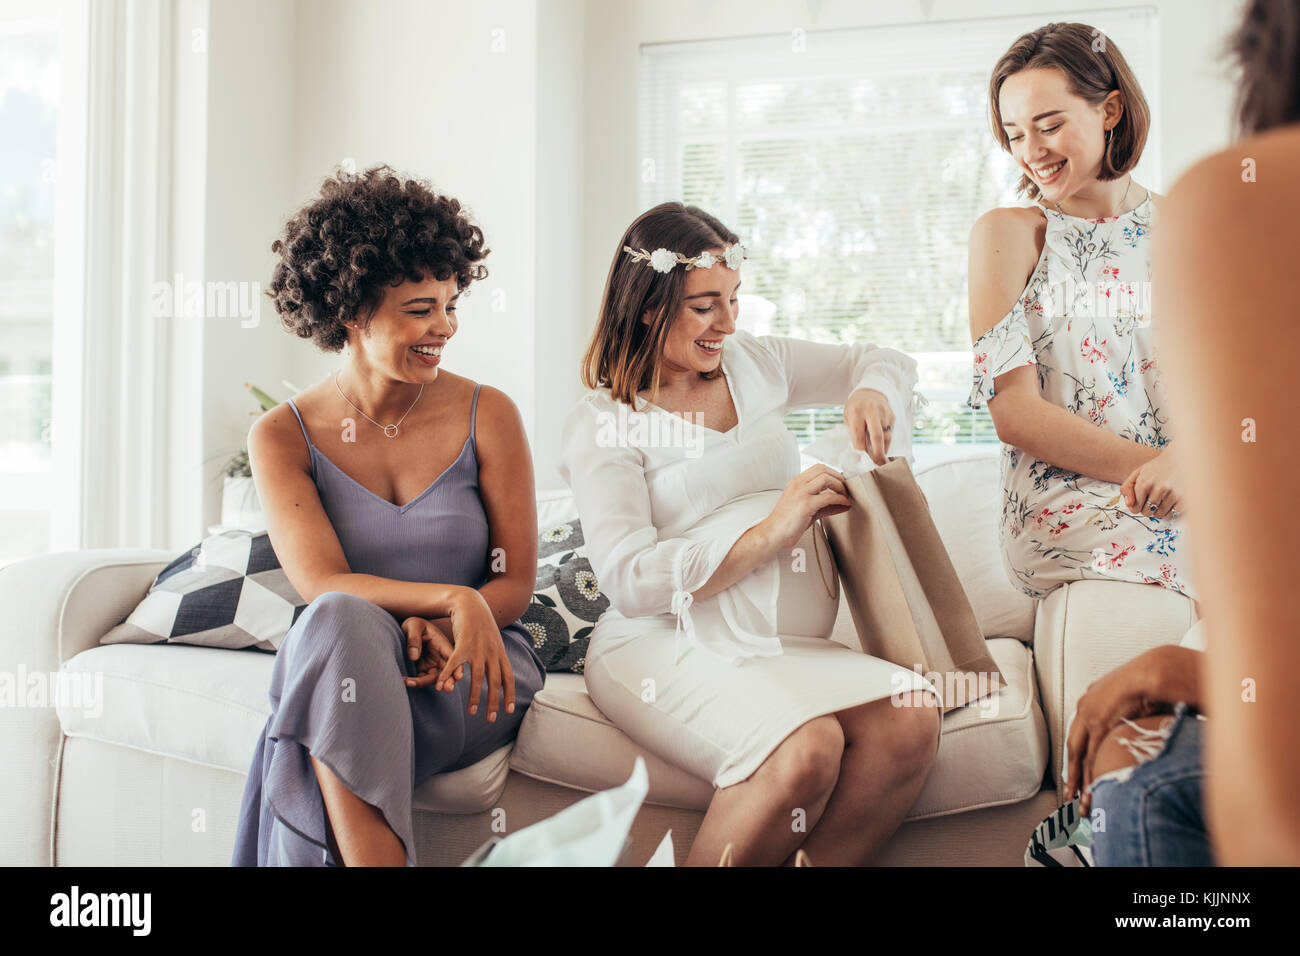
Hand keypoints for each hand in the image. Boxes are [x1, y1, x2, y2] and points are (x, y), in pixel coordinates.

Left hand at [401, 616, 461, 691]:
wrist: (407, 628)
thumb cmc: (413, 624)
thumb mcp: (413, 626)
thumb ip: (413, 639)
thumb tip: (414, 657)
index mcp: (442, 644)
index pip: (453, 657)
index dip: (457, 667)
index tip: (457, 677)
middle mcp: (440, 656)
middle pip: (448, 671)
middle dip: (449, 681)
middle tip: (446, 689)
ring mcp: (433, 664)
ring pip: (435, 678)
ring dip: (424, 683)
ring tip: (409, 683)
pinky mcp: (424, 669)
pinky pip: (422, 679)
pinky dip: (414, 682)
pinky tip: (404, 680)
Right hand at [437, 589, 516, 721]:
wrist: (470, 603)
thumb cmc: (480, 623)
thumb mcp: (493, 640)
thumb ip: (495, 656)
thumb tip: (498, 670)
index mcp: (500, 653)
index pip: (508, 678)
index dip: (509, 695)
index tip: (508, 711)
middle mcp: (492, 652)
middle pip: (495, 682)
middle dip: (493, 702)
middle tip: (490, 719)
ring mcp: (478, 648)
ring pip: (478, 678)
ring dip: (474, 696)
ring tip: (471, 712)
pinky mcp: (463, 644)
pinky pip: (455, 664)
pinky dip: (449, 676)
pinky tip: (442, 687)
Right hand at [760, 464, 852, 551]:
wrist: (773, 533)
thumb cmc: (787, 523)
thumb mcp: (807, 509)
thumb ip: (824, 505)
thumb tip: (842, 504)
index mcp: (796, 482)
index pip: (818, 468)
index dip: (833, 473)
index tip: (841, 482)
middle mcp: (798, 484)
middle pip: (824, 469)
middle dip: (839, 477)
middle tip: (846, 488)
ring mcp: (801, 493)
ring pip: (827, 478)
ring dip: (840, 486)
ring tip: (846, 496)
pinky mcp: (806, 504)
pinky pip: (828, 496)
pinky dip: (840, 499)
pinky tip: (844, 504)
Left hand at [845, 388, 894, 466]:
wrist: (870, 391)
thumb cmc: (856, 406)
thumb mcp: (848, 415)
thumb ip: (852, 431)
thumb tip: (858, 452)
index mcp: (856, 411)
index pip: (858, 435)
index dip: (860, 450)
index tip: (860, 460)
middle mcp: (871, 411)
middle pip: (877, 436)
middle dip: (877, 453)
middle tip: (877, 464)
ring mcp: (884, 413)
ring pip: (886, 436)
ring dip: (884, 450)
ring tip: (881, 460)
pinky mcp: (892, 416)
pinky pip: (890, 432)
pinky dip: (887, 442)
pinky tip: (883, 448)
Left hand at [1063, 649, 1170, 814]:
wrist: (1156, 670)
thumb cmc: (1154, 681)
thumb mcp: (1135, 699)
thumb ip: (1129, 714)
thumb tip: (1137, 726)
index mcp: (1094, 697)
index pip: (1083, 733)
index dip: (1081, 755)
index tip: (1079, 771)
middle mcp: (1086, 705)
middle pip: (1074, 745)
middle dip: (1073, 772)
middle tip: (1070, 794)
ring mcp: (1090, 714)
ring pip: (1081, 754)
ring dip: (1081, 780)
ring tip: (1081, 802)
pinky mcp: (1099, 722)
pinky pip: (1093, 754)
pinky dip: (1092, 774)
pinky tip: (1092, 790)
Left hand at [1120, 447, 1182, 519]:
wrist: (1181, 458)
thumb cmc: (1158, 468)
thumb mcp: (1137, 473)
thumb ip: (1127, 489)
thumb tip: (1129, 505)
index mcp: (1145, 483)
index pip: (1135, 508)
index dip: (1138, 506)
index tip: (1142, 501)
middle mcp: (1159, 489)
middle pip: (1147, 512)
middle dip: (1148, 508)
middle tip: (1152, 499)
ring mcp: (1173, 494)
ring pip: (1160, 515)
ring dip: (1159, 510)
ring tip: (1162, 499)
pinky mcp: (1185, 499)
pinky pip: (1173, 515)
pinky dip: (1170, 512)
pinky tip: (1170, 502)